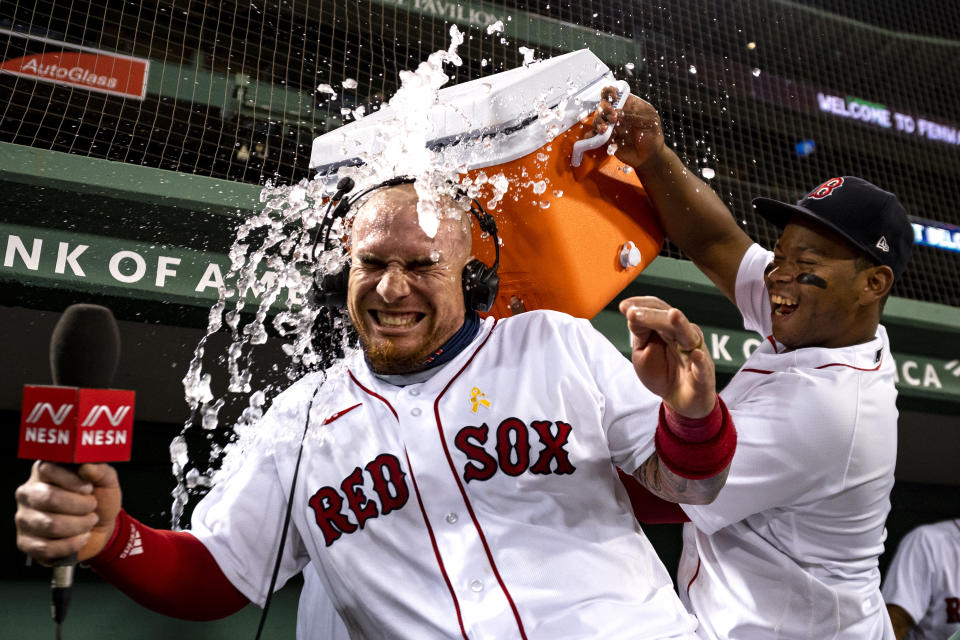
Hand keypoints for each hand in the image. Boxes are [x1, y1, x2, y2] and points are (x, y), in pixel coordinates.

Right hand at [15, 462, 121, 563]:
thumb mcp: (106, 481)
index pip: (49, 471)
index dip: (74, 482)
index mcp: (44, 472)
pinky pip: (47, 547)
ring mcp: (24, 519)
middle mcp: (28, 493)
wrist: (100, 528)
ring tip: (89, 521)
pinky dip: (72, 544)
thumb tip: (87, 467)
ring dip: (79, 525)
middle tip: (92, 506)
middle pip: (49, 498)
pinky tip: (81, 537)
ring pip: (50, 525)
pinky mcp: (26, 543)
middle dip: (80, 505)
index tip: (89, 488)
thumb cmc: (99, 499)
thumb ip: (100, 470)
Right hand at [592, 86, 665, 168]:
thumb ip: (633, 116)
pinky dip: (591, 135)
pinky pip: (596, 134)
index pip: (616, 92)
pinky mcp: (607, 138)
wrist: (649, 157)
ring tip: (604, 130)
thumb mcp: (649, 122)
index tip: (613, 98)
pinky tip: (592, 137)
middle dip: (604, 109)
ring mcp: (611, 125)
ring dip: (598, 122)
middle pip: (604, 104)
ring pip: (598, 119)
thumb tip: (617, 112)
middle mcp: (618, 113)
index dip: (611, 92)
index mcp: (629, 104)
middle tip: (612, 118)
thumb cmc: (652, 136)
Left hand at [619, 296, 714, 417]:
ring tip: (673, 315)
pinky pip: (702, 366)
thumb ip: (640, 333)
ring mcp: (695, 352)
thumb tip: (632, 313)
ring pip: (688, 335)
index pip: (657, 309)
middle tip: (633, 313)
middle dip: (651, 315)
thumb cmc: (661, 372)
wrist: (680, 401)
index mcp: (667, 327)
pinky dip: (699, 361)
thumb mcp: (642, 353)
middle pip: (668, 319)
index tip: (623, 306)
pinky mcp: (703, 373)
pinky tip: (696, 355)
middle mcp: (683, 334)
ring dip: (680, 325)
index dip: (641, 305)